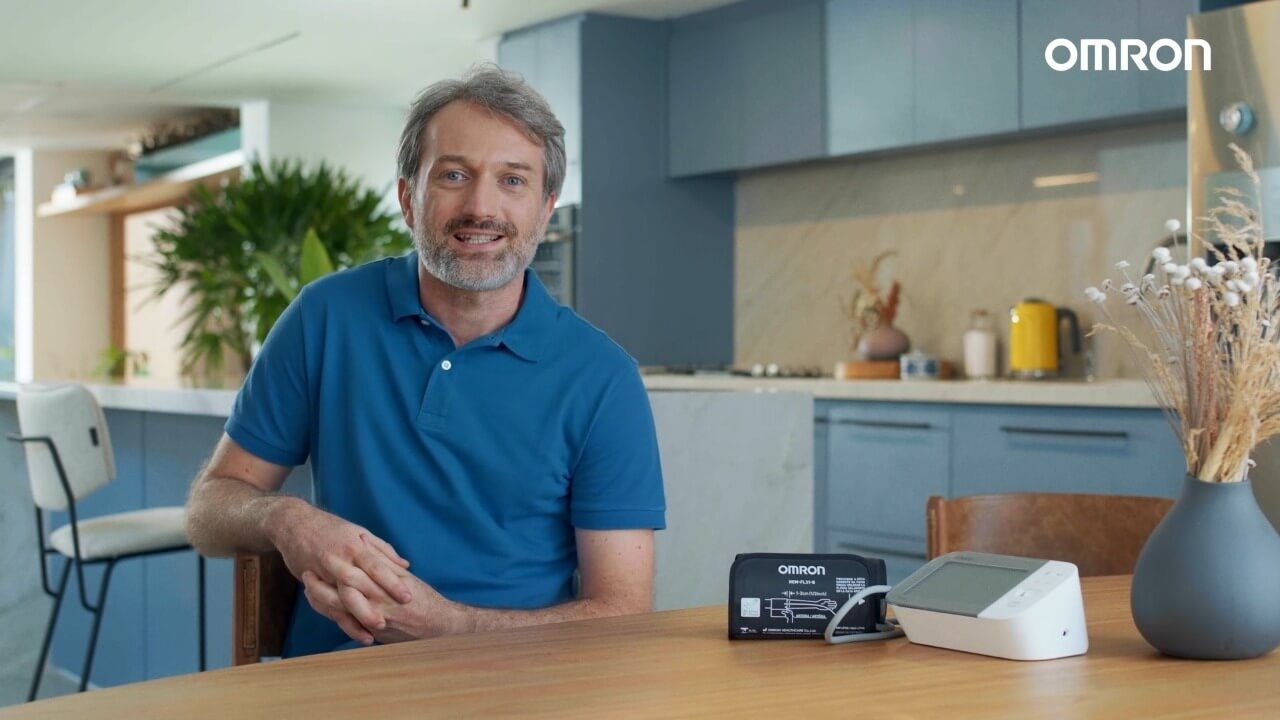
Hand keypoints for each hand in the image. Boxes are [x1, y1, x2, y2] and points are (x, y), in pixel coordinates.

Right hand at [266, 499, 413, 638]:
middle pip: (358, 585)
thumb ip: (383, 550)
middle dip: (374, 604)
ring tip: (372, 633)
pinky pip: (325, 604)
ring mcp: (324, 572)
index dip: (392, 583)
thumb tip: (405, 565)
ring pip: (341, 598)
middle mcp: (340, 560)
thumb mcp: (359, 533)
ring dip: (356, 617)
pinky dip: (338, 618)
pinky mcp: (312, 581)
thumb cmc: (331, 529)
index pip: (377, 567)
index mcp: (355, 546)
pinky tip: (350, 630)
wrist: (294, 524)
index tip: (408, 597)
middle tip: (390, 621)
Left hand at [300, 569, 469, 645]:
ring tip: (308, 589)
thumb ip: (386, 563)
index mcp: (385, 584)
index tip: (321, 554)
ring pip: (340, 609)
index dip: (336, 564)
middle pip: (343, 590)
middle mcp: (378, 602)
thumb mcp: (406, 578)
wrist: (440, 626)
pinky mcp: (373, 633)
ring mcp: (374, 619)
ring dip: (322, 599)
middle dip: (322, 582)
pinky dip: (332, 615)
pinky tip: (322, 607)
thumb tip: (366, 546)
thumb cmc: (425, 600)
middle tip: (306, 572)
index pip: (355, 572)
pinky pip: (347, 625)